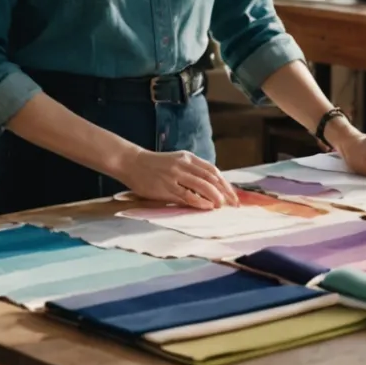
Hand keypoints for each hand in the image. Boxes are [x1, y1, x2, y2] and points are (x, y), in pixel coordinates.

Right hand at [113, 147, 238, 209]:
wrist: (132, 162)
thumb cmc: (154, 166)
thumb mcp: (175, 162)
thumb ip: (190, 172)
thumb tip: (209, 188)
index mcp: (188, 158)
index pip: (213, 171)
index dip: (225, 183)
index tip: (233, 195)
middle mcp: (184, 164)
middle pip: (211, 178)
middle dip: (225, 192)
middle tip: (234, 204)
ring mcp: (175, 175)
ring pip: (202, 185)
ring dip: (215, 196)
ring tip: (223, 206)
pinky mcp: (166, 186)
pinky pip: (187, 195)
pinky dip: (200, 201)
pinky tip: (207, 207)